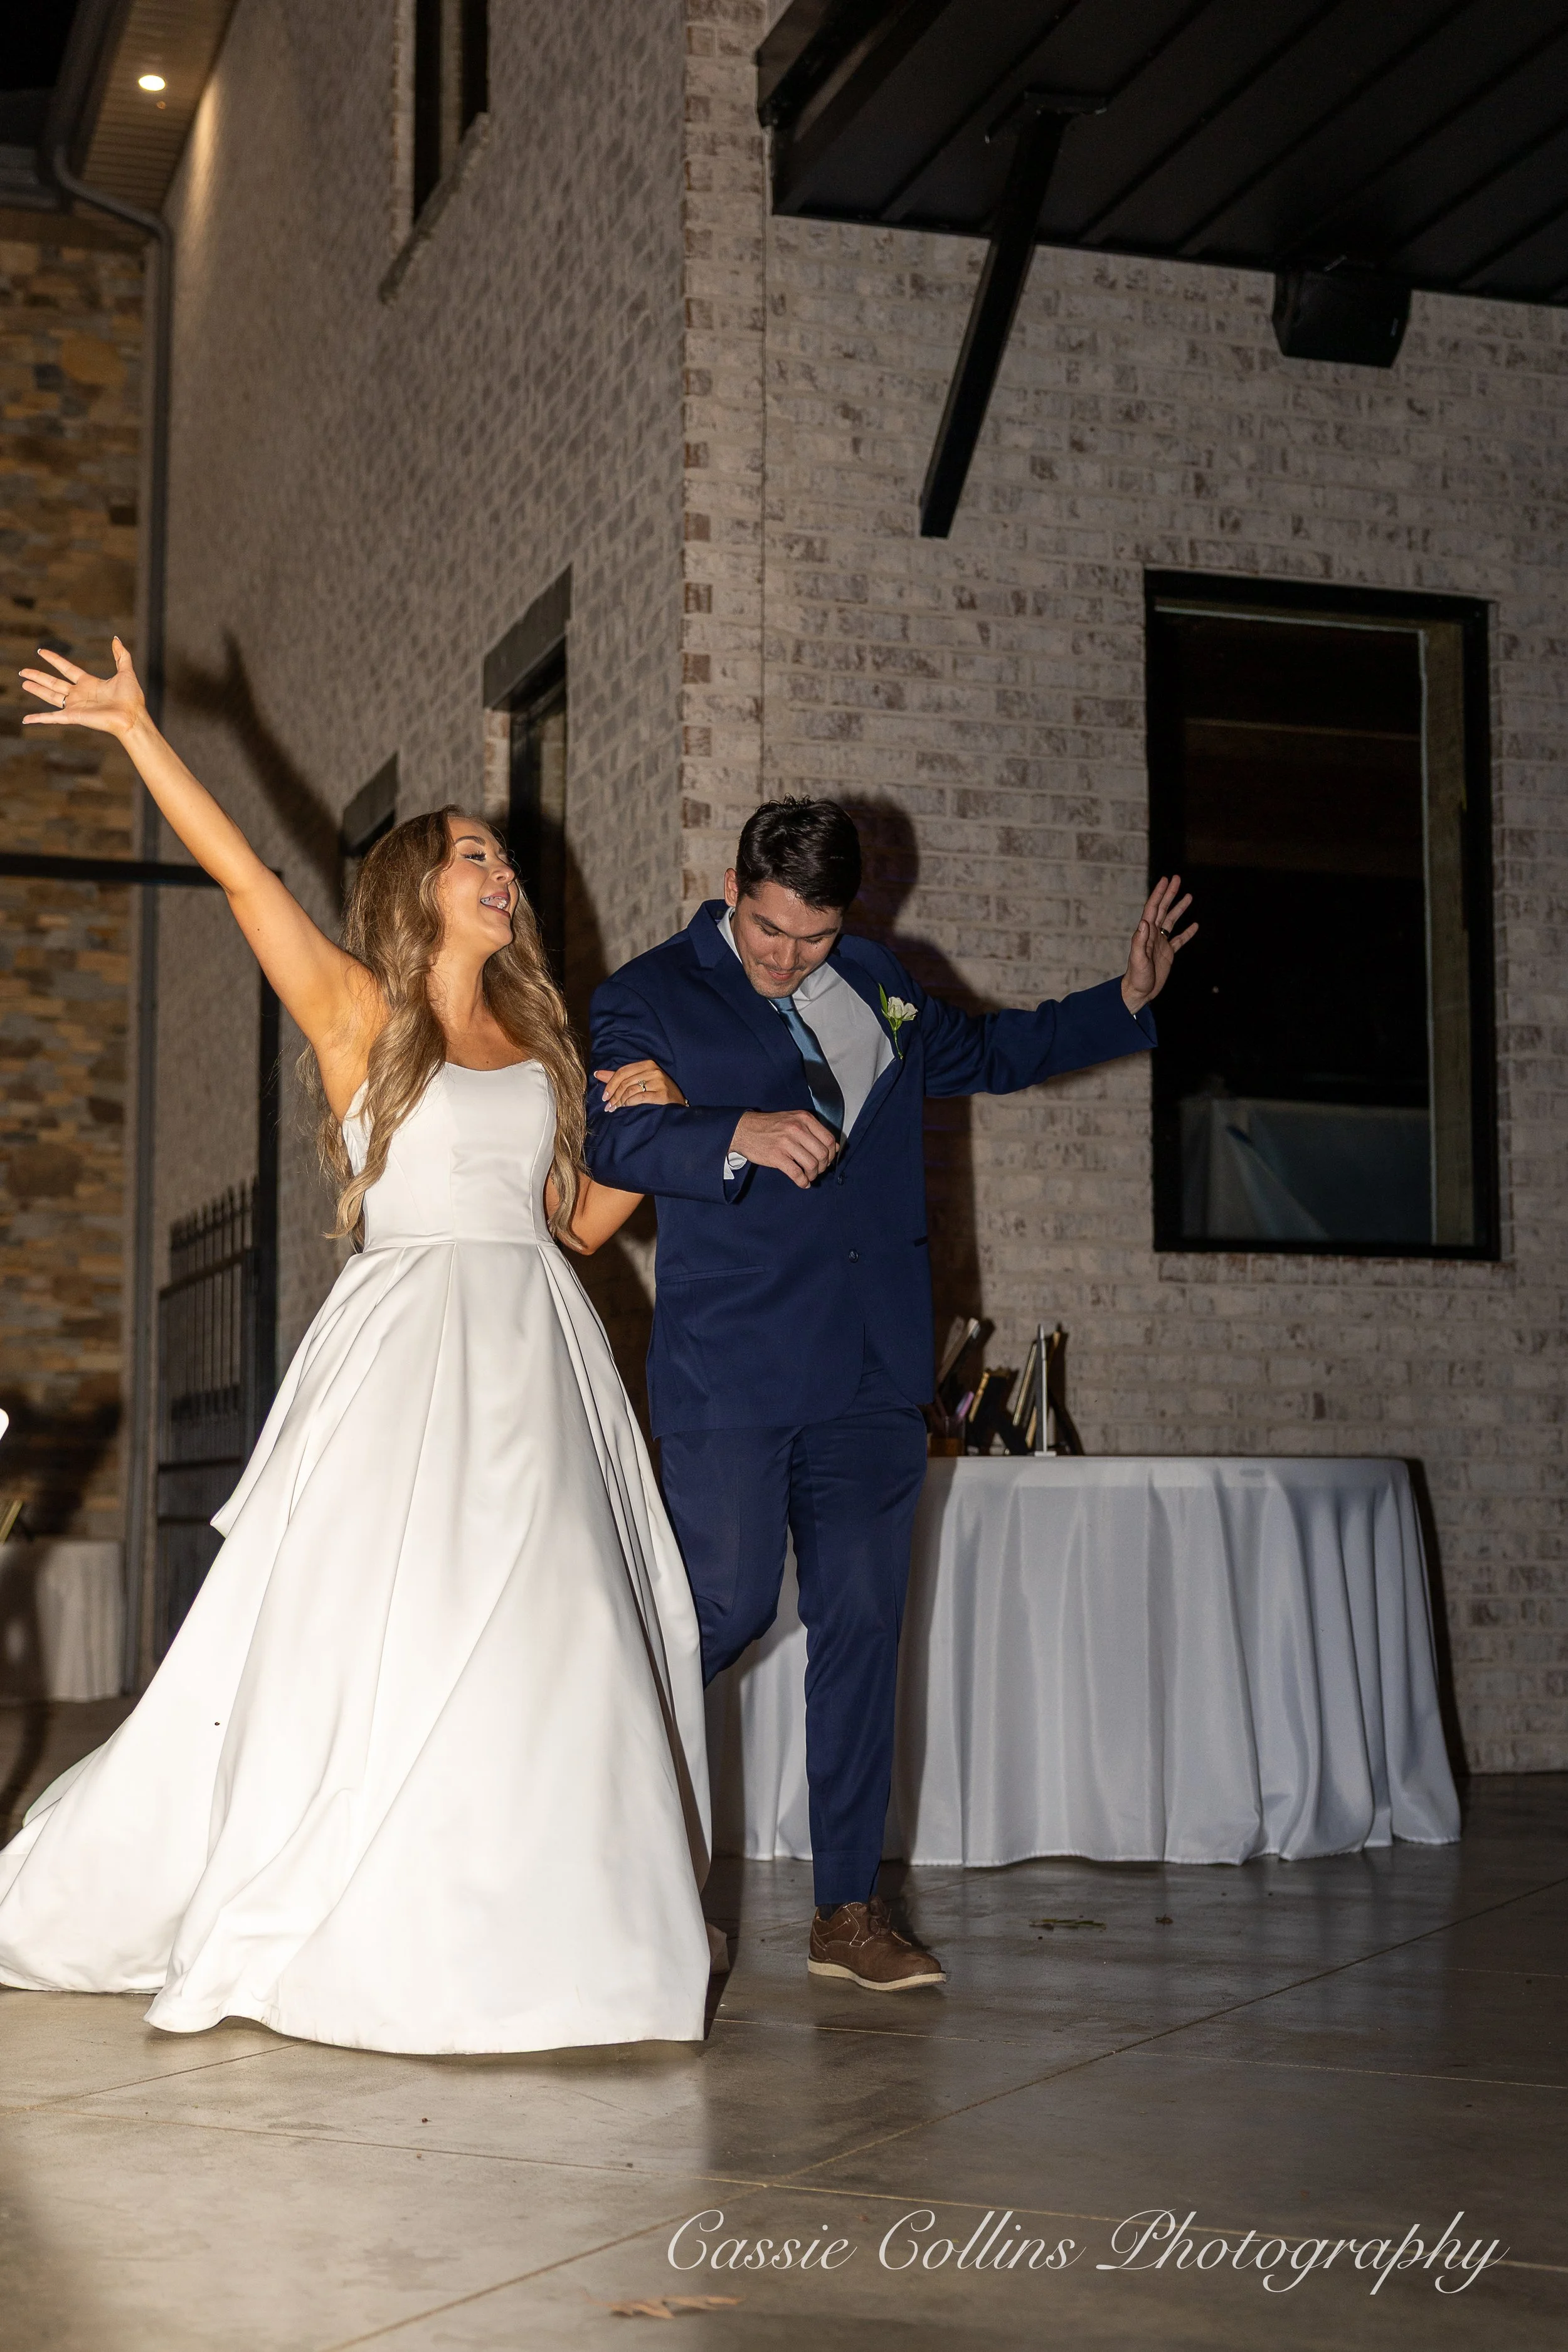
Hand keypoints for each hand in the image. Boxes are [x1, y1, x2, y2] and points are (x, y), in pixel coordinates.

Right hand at [21, 636, 145, 739]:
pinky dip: (39, 719)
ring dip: (36, 689)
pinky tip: (27, 719)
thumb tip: (116, 639)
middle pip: (54, 683)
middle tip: (23, 671)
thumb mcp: (126, 672)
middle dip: (38, 676)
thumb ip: (121, 655)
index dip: (54, 660)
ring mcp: (75, 706)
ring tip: (23, 683)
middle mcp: (79, 695)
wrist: (132, 717)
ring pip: (50, 696)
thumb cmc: (131, 699)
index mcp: (89, 684)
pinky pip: (52, 718)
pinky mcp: (73, 716)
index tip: (41, 652)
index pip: (67, 669)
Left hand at [595, 1059, 686, 1110]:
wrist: (678, 1104)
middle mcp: (654, 1070)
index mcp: (647, 1064)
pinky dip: (628, 1103)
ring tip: (613, 1109)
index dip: (610, 1083)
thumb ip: (620, 1077)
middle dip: (613, 1095)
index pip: (623, 1071)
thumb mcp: (639, 1080)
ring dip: (619, 1101)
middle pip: (625, 1081)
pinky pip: (639, 1098)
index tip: (603, 1095)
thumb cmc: (657, 1092)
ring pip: (630, 1090)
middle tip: (607, 1105)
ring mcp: (659, 1082)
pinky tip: (624, 1108)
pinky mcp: (662, 1094)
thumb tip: (598, 1074)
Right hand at [731, 1108, 837, 1188]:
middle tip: (818, 1170)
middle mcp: (797, 1129)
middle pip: (822, 1154)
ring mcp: (786, 1142)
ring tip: (809, 1176)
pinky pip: (797, 1173)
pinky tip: (803, 1183)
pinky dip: (803, 1182)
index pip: (828, 1139)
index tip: (827, 1159)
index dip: (831, 1153)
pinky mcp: (776, 1156)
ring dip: (813, 1175)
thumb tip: (834, 1147)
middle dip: (823, 1166)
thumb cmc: (769, 1126)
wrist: (743, 1130)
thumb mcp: (794, 1120)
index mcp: (803, 1119)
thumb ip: (813, 1131)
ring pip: (811, 1164)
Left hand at [1122, 875, 1196, 1013]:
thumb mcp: (1137, 960)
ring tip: (1189, 896)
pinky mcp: (1167, 954)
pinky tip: (1195, 926)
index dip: (1159, 894)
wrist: (1139, 992)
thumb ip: (1139, 941)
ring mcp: (1160, 943)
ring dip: (1179, 909)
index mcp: (1145, 933)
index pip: (1153, 909)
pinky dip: (1187, 933)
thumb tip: (1144, 922)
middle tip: (1177, 879)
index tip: (1166, 880)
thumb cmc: (1136, 977)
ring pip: (1171, 921)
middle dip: (1169, 894)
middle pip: (1163, 909)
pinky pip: (1179, 940)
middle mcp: (1152, 935)